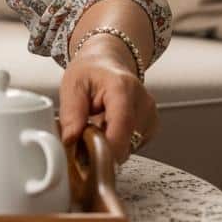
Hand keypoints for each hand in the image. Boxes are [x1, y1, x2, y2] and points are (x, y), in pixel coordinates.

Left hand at [57, 39, 158, 164]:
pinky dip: (117, 142)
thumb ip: (71, 113)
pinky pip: (131, 146)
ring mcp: (150, 116)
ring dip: (108, 144)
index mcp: (122, 87)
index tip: (89, 158)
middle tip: (84, 131)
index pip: (122, 125)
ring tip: (96, 123)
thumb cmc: (90, 71)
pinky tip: (108, 125)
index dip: (107, 148)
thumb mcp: (72, 84)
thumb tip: (70, 141)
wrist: (107, 62)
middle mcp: (143, 102)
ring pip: (127, 148)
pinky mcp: (151, 128)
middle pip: (124, 142)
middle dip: (101, 145)